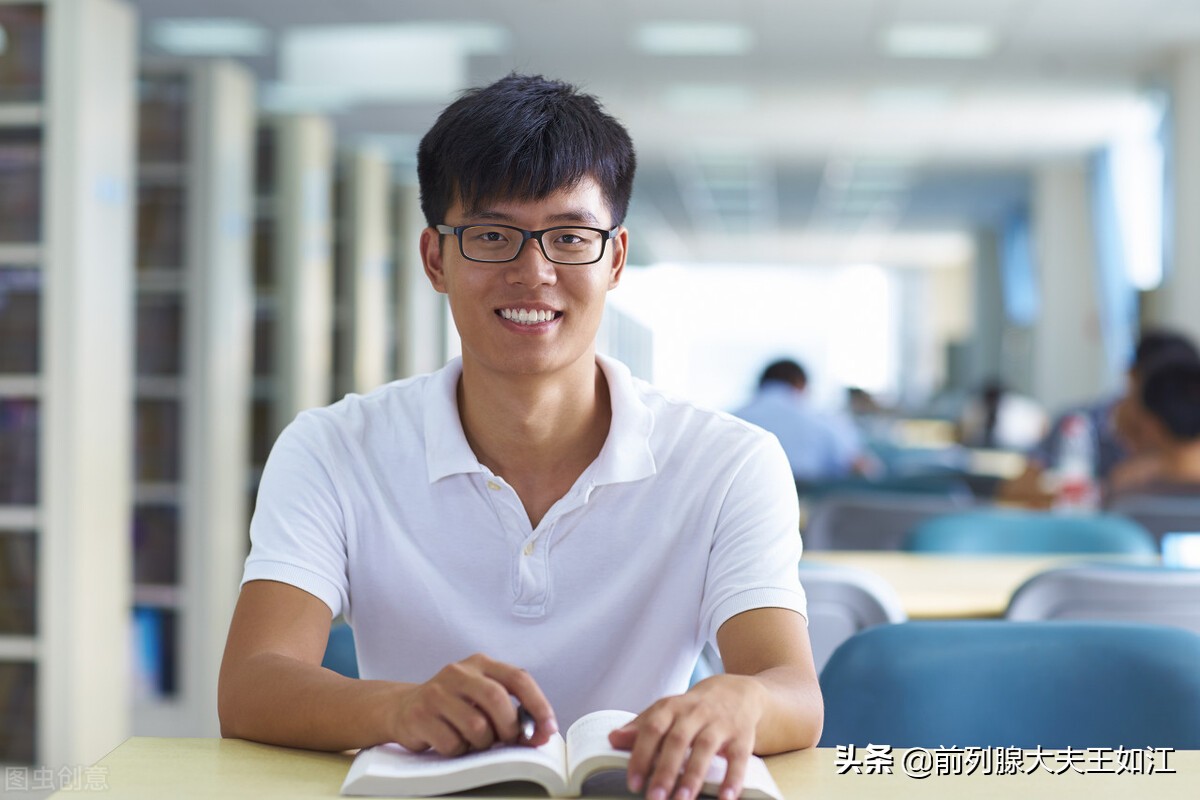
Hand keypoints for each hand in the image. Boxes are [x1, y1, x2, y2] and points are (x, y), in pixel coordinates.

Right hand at [389, 653, 555, 756]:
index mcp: (481, 663)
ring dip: (482, 743)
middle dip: (510, 727)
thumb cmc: (454, 706)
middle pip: (497, 700)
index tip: (548, 728)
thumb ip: (509, 707)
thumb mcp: (481, 696)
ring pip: (477, 726)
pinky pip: (453, 743)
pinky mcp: (420, 715)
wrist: (403, 708)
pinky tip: (451, 742)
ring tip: (472, 740)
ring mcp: (437, 692)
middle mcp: (459, 672)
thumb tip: (539, 733)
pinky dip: (459, 751)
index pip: (518, 678)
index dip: (538, 704)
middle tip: (509, 740)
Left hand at [608, 674, 765, 799]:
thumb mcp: (666, 711)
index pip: (653, 729)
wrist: (736, 691)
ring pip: (705, 748)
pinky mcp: (742, 736)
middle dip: (665, 771)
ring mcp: (720, 724)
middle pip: (678, 741)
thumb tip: (612, 739)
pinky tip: (725, 799)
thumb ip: (640, 727)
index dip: (641, 755)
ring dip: (693, 777)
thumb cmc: (693, 708)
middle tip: (654, 798)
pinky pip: (739, 758)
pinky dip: (732, 779)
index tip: (633, 783)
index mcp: (672, 707)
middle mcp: (695, 713)